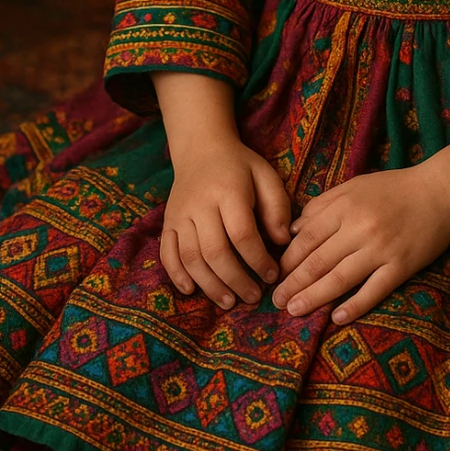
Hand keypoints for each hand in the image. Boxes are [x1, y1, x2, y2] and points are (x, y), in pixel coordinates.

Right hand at [160, 140, 291, 309]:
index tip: (272, 275)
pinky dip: (177, 275)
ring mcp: (179, 214)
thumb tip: (282, 241)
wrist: (201, 149)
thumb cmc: (240, 167)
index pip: (242, 233)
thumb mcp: (266, 176)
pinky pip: (167, 253)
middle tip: (253, 296)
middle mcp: (199, 204)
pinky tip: (192, 290)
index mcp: (228, 190)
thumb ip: (277, 206)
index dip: (258, 259)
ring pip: (190, 257)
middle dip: (235, 279)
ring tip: (229, 301)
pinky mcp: (167, 223)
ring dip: (209, 284)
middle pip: (214, 251)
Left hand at [271, 167, 449, 325]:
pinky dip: (355, 305)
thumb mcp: (354, 186)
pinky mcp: (401, 266)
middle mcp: (359, 228)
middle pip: (318, 261)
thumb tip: (293, 230)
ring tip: (294, 311)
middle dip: (293, 284)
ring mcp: (381, 249)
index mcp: (345, 207)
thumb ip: (323, 205)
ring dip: (314, 297)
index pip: (307, 238)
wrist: (440, 192)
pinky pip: (374, 290)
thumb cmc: (394, 188)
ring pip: (340, 279)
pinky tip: (337, 317)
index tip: (275, 275)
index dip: (288, 260)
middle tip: (276, 301)